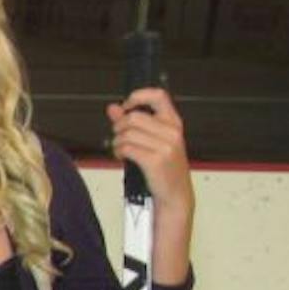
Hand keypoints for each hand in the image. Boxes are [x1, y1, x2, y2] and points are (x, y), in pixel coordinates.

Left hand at [107, 87, 191, 212]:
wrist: (175, 193)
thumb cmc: (163, 167)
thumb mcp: (152, 141)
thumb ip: (132, 123)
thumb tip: (113, 107)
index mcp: (173, 122)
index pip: (158, 96)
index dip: (138, 96)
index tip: (126, 105)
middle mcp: (172, 131)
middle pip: (133, 117)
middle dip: (118, 127)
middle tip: (118, 137)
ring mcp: (165, 146)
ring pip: (127, 134)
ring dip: (117, 142)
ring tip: (120, 150)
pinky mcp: (155, 160)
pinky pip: (127, 148)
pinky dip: (118, 152)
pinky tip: (122, 156)